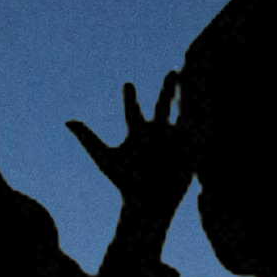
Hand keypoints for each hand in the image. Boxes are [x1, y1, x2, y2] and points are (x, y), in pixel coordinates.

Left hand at [69, 72, 191, 205]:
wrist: (149, 205)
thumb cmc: (125, 183)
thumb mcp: (106, 158)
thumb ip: (89, 138)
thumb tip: (67, 120)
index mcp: (137, 133)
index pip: (133, 111)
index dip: (130, 98)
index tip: (128, 84)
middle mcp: (156, 134)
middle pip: (162, 106)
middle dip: (168, 90)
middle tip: (171, 71)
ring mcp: (173, 142)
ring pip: (181, 116)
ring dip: (188, 101)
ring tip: (197, 86)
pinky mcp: (188, 152)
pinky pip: (195, 134)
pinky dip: (202, 120)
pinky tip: (209, 108)